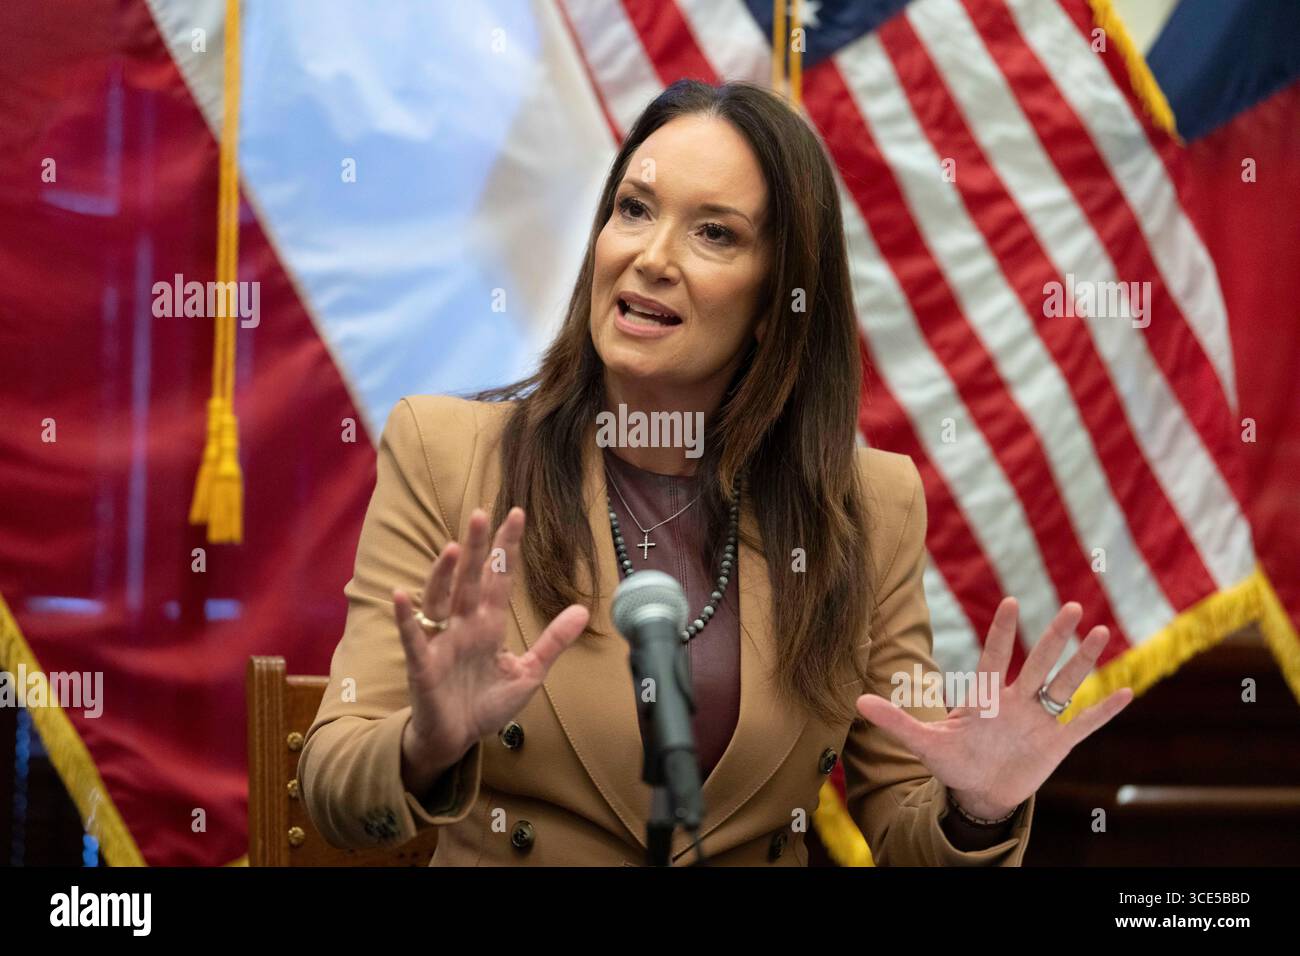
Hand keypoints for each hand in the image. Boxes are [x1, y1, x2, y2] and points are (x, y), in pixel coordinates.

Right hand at [393, 506, 589, 784]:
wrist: (457, 740)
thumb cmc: (487, 703)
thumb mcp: (529, 672)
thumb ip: (553, 641)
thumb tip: (583, 610)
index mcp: (489, 625)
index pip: (499, 579)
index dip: (507, 549)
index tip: (516, 514)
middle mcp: (464, 625)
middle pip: (470, 579)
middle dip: (476, 548)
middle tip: (481, 512)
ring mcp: (442, 641)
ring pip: (441, 599)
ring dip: (444, 574)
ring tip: (453, 548)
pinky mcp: (423, 664)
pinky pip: (413, 637)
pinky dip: (406, 617)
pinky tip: (402, 595)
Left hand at [855, 597, 1133, 818]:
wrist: (979, 793)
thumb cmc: (954, 762)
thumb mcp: (924, 743)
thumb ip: (896, 721)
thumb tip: (858, 701)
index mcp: (986, 698)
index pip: (995, 658)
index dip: (1003, 633)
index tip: (1011, 602)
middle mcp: (1017, 702)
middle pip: (1038, 663)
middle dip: (1055, 637)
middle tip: (1073, 605)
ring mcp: (1039, 721)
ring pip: (1064, 685)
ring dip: (1083, 661)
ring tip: (1101, 630)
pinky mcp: (1056, 744)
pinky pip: (1084, 724)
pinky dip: (1103, 710)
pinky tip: (1126, 691)